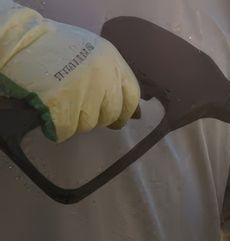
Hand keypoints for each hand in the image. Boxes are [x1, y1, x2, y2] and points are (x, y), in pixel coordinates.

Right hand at [0, 2, 141, 142]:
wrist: (17, 40)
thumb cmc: (48, 44)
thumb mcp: (88, 51)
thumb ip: (108, 74)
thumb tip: (131, 111)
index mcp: (112, 60)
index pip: (131, 96)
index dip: (124, 111)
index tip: (116, 119)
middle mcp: (103, 76)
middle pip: (110, 114)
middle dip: (95, 117)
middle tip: (78, 112)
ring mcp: (84, 91)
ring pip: (88, 124)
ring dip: (73, 122)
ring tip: (58, 106)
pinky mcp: (62, 105)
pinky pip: (66, 130)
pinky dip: (57, 129)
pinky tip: (49, 120)